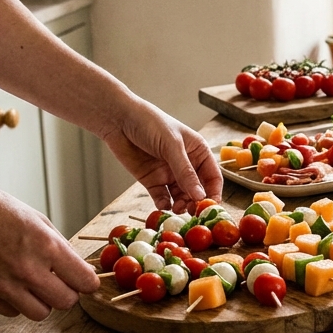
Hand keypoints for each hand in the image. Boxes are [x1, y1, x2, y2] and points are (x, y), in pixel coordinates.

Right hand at [0, 183, 100, 318]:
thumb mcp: (37, 219)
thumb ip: (58, 246)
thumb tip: (76, 268)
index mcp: (47, 246)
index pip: (85, 282)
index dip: (87, 281)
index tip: (83, 279)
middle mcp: (28, 270)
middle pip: (66, 303)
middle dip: (67, 293)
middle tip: (59, 282)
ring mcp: (4, 286)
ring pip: (41, 313)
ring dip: (42, 302)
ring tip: (33, 285)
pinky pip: (13, 312)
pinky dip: (16, 303)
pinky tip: (9, 283)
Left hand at [99, 97, 222, 212]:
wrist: (119, 120)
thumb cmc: (150, 124)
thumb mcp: (172, 146)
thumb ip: (185, 172)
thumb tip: (200, 196)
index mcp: (198, 152)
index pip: (212, 177)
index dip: (213, 192)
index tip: (210, 206)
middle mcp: (186, 165)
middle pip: (197, 190)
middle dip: (196, 202)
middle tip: (192, 212)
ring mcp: (169, 174)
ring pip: (181, 197)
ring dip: (181, 205)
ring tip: (177, 208)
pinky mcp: (152, 181)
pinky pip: (162, 197)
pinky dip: (164, 204)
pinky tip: (163, 204)